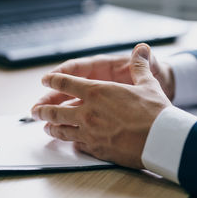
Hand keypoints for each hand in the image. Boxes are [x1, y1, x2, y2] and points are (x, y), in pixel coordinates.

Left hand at [31, 43, 171, 168]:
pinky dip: (69, 141)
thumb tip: (142, 49)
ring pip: (61, 130)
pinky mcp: (96, 149)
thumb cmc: (155, 111)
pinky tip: (68, 141)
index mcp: (98, 91)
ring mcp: (90, 132)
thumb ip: (140, 66)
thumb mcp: (147, 84)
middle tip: (34, 110)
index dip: (52, 80)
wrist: (162, 140)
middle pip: (56, 110)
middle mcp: (88, 111)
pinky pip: (76, 144)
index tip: (45, 80)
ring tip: (45, 127)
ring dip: (51, 127)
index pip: (66, 83)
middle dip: (43, 109)